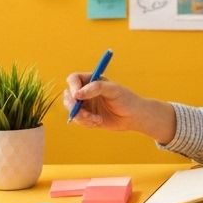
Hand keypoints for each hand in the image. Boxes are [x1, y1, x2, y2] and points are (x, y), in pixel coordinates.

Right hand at [61, 73, 176, 143]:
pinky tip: (98, 121)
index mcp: (91, 80)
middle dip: (74, 106)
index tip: (77, 96)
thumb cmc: (126, 99)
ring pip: (72, 110)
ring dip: (82, 117)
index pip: (73, 79)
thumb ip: (96, 88)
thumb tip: (77, 94)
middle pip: (68, 96)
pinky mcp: (87, 117)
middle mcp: (85, 92)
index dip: (73, 87)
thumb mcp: (113, 90)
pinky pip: (78, 120)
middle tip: (85, 113)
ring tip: (96, 119)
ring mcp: (85, 105)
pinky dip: (86, 123)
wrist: (133, 116)